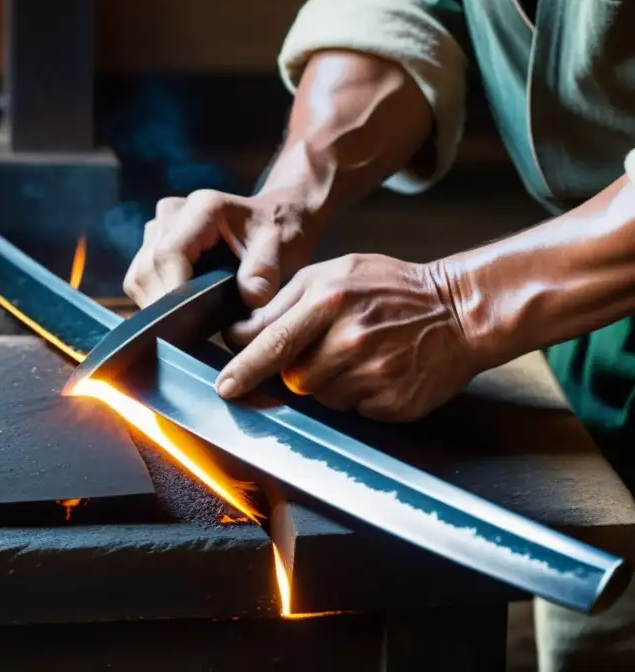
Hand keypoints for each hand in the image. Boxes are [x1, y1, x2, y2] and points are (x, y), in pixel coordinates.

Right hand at [123, 188, 318, 309]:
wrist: (274, 218)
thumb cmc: (278, 233)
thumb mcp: (282, 249)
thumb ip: (265, 272)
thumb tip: (248, 298)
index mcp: (203, 207)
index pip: (169, 253)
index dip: (171, 292)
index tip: (184, 324)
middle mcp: (172, 213)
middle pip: (147, 268)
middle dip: (164, 306)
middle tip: (186, 337)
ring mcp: (157, 228)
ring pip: (138, 277)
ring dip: (156, 306)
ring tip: (184, 326)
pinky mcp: (151, 245)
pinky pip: (139, 280)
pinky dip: (155, 301)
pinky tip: (180, 314)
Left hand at [215, 254, 478, 421]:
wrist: (460, 310)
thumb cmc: (391, 288)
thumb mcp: (335, 273)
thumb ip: (285, 300)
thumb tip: (240, 332)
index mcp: (329, 300)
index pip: (272, 341)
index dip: (244, 367)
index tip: (224, 386)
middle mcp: (350, 338)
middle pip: (293, 378)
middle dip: (297, 370)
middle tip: (326, 347)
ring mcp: (374, 373)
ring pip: (322, 397)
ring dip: (329, 383)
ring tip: (358, 355)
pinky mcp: (394, 401)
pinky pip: (354, 411)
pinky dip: (358, 395)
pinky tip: (379, 370)